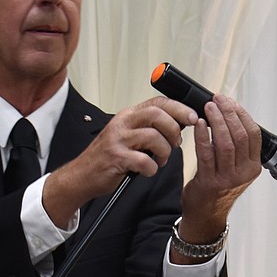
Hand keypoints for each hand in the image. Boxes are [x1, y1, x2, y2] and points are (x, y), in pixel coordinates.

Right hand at [42, 96, 196, 227]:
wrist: (82, 175)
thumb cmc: (108, 157)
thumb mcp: (128, 135)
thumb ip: (148, 127)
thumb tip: (178, 124)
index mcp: (128, 116)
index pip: (158, 102)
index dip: (180, 108)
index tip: (193, 118)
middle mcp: (123, 123)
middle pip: (157, 114)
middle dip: (174, 129)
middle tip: (175, 143)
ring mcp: (118, 140)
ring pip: (153, 136)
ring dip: (165, 151)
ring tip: (160, 160)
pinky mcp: (116, 158)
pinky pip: (144, 161)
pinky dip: (152, 168)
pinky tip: (147, 170)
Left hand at [175, 93, 262, 247]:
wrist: (205, 215)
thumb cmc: (218, 187)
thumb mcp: (236, 168)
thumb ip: (236, 146)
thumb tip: (227, 114)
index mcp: (253, 167)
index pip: (253, 134)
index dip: (241, 114)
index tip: (229, 102)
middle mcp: (244, 173)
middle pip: (240, 136)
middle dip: (228, 114)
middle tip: (217, 100)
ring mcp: (228, 179)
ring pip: (226, 143)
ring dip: (216, 122)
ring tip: (208, 108)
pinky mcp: (210, 182)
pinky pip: (206, 154)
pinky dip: (202, 136)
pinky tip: (198, 124)